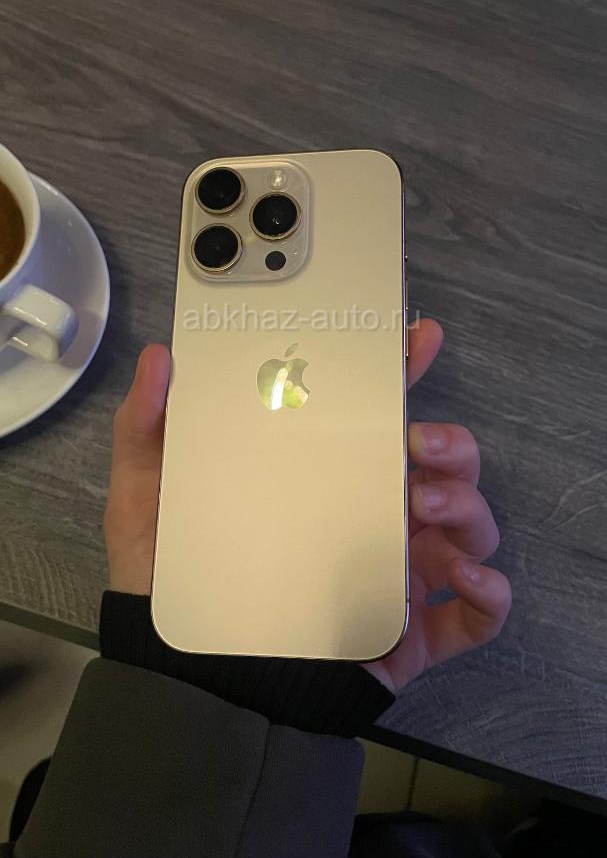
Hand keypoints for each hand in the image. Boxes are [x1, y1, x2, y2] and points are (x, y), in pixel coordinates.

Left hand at [104, 324, 510, 695]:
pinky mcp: (412, 635)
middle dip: (452, 444)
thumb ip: (148, 425)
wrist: (191, 676)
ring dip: (467, 504)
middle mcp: (372, 516)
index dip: (405, 372)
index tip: (416, 337)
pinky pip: (478, 613)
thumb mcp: (152, 495)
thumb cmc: (178, 576)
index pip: (380, 417)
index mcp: (327, 476)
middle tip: (419, 443)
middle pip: (445, 465)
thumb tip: (159, 355)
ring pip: (470, 525)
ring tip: (422, 503)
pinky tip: (464, 577)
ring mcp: (397, 574)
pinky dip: (490, 591)